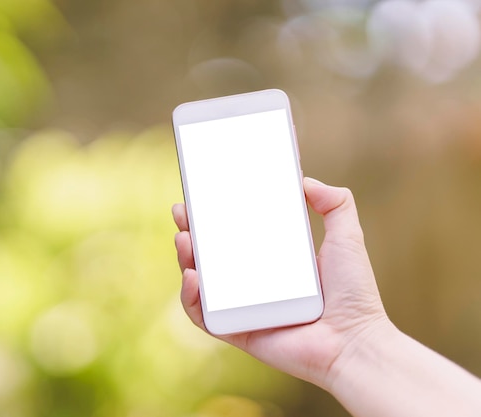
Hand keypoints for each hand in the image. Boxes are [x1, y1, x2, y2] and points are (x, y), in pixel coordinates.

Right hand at [172, 177, 390, 388]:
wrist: (355, 342)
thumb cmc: (353, 294)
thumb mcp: (347, 238)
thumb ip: (337, 204)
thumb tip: (305, 181)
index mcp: (271, 262)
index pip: (233, 235)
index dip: (212, 217)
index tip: (199, 196)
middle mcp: (252, 284)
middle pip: (209, 256)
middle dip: (190, 232)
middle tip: (182, 213)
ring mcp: (242, 308)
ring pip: (201, 283)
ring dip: (185, 259)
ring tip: (184, 239)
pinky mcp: (237, 332)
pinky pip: (203, 316)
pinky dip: (190, 298)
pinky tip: (193, 277)